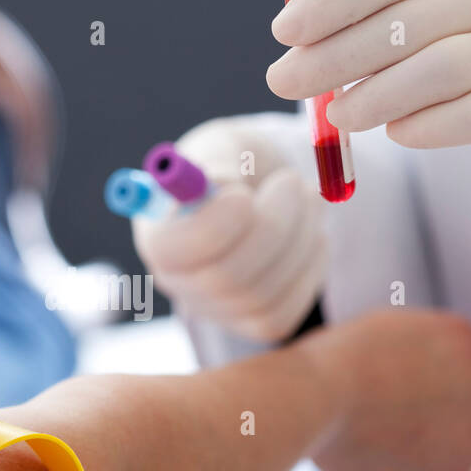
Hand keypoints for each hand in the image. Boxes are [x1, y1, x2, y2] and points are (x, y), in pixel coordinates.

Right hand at [132, 116, 326, 341]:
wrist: (261, 189)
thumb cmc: (237, 163)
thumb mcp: (224, 147)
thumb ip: (218, 163)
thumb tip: (221, 186)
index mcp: (159, 233)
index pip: (169, 250)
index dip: (210, 228)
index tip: (243, 194)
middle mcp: (178, 280)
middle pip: (224, 278)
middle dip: (272, 226)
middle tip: (294, 183)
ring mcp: (215, 308)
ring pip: (263, 293)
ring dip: (300, 237)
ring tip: (308, 196)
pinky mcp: (253, 323)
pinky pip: (287, 309)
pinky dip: (310, 266)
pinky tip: (311, 235)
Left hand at [267, 0, 470, 171]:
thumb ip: (407, 9)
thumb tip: (308, 41)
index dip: (335, 0)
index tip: (284, 30)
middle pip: (408, 22)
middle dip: (334, 56)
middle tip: (285, 81)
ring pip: (436, 71)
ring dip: (374, 96)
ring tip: (339, 115)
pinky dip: (425, 127)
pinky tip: (396, 132)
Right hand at [300, 309, 470, 470]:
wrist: (315, 397)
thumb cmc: (383, 357)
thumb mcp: (454, 331)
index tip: (454, 380)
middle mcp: (464, 469)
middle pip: (465, 445)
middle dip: (444, 422)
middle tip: (407, 386)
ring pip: (424, 462)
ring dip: (409, 440)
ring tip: (372, 404)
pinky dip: (373, 457)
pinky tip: (352, 427)